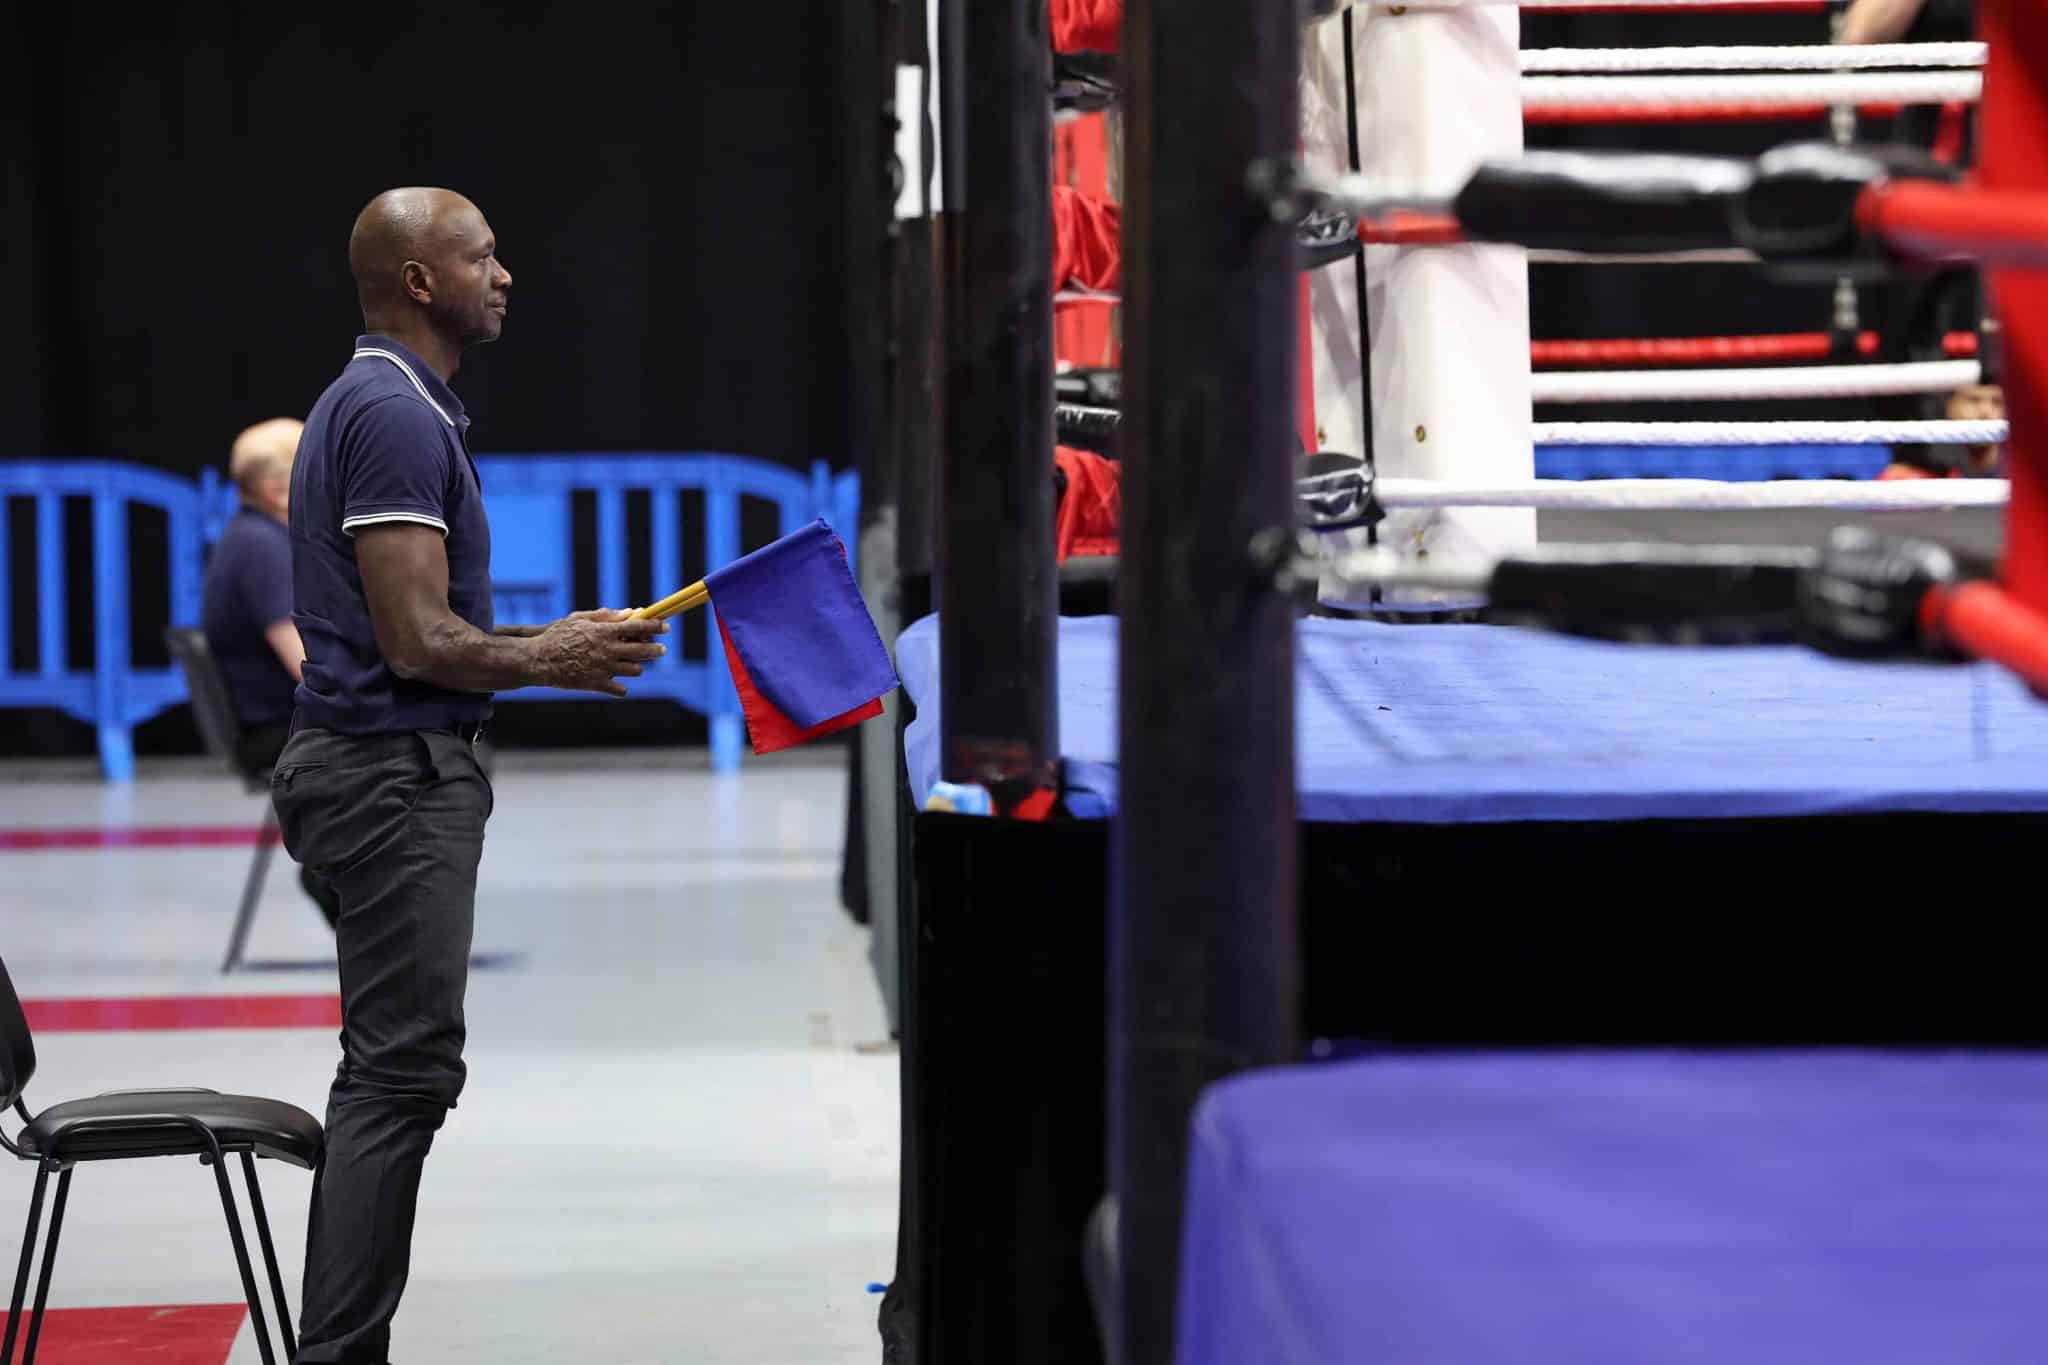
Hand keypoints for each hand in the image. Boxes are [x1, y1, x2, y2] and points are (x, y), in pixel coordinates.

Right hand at [533, 609, 668, 696]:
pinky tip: (615, 680)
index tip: (666, 626)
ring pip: (636, 670)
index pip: (639, 627)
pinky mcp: (597, 685)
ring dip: (636, 666)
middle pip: (644, 650)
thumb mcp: (578, 619)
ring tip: (631, 664)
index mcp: (605, 631)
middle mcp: (608, 650)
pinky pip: (621, 689)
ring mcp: (604, 669)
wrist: (538, 660)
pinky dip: (621, 685)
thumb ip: (605, 616)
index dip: (656, 626)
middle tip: (662, 649)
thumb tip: (630, 612)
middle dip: (657, 649)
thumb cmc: (557, 636)